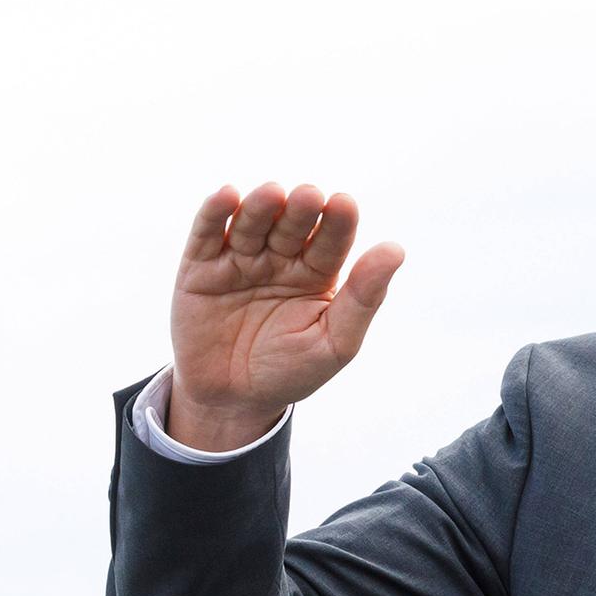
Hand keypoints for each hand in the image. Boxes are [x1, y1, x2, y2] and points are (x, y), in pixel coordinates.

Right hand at [167, 182, 404, 449]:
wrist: (231, 401)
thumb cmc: (290, 372)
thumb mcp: (334, 343)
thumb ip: (363, 298)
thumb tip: (396, 249)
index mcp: (317, 272)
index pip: (331, 240)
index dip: (338, 221)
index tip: (344, 204)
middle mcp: (280, 258)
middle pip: (292, 225)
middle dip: (299, 210)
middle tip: (307, 197)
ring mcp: (240, 259)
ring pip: (252, 223)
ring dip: (260, 206)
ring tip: (271, 194)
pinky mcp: (200, 267)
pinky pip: (207, 234)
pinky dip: (215, 213)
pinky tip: (228, 196)